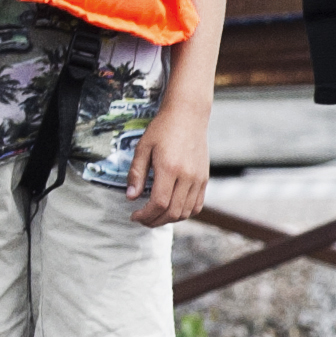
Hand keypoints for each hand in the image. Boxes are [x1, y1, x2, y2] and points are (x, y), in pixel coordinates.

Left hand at [127, 101, 210, 227]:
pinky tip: (171, 210)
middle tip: (142, 219)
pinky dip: (184, 213)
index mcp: (169, 168)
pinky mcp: (204, 178)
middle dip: (155, 221)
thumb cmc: (162, 129)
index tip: (134, 215)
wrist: (188, 115)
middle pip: (173, 212)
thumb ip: (136, 174)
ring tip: (154, 216)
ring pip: (186, 212)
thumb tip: (131, 197)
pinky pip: (197, 205)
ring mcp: (198, 179)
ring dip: (169, 219)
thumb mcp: (142, 147)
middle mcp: (187, 176)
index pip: (159, 203)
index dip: (145, 215)